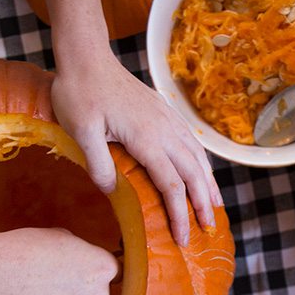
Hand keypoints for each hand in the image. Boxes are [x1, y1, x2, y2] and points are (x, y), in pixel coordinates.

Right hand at [0, 227, 118, 294]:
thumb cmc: (28, 247)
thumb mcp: (63, 237)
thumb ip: (83, 252)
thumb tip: (86, 261)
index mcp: (105, 267)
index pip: (110, 270)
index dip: (92, 267)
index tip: (77, 266)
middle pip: (98, 292)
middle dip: (83, 287)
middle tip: (56, 279)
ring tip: (41, 290)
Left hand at [49, 52, 221, 246]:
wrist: (87, 56)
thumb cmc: (79, 93)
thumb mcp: (80, 132)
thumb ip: (99, 164)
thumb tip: (112, 192)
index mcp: (146, 138)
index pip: (172, 185)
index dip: (180, 215)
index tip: (183, 239)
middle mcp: (164, 129)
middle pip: (193, 174)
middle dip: (203, 204)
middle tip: (209, 229)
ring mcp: (166, 119)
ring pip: (197, 156)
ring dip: (209, 183)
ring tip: (216, 205)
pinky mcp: (163, 111)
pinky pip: (192, 141)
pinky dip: (202, 162)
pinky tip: (203, 172)